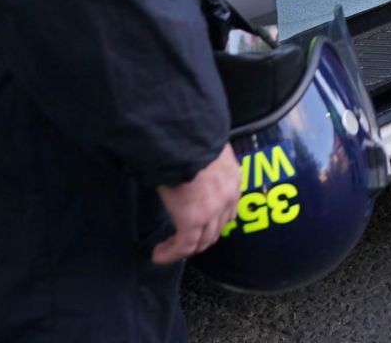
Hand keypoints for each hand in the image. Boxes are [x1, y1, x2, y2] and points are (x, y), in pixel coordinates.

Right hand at [153, 145, 239, 264]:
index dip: (213, 221)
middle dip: (200, 239)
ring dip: (185, 249)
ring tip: (167, 250)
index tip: (198, 226)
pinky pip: (184, 245)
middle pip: (216, 229)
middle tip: (181, 243)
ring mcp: (212, 211)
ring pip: (202, 241)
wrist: (184, 137)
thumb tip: (187, 164)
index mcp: (232, 178)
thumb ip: (202, 162)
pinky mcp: (193, 220)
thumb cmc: (189, 135)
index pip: (228, 209)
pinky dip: (170, 253)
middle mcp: (228, 197)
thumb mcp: (204, 148)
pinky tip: (158, 255)